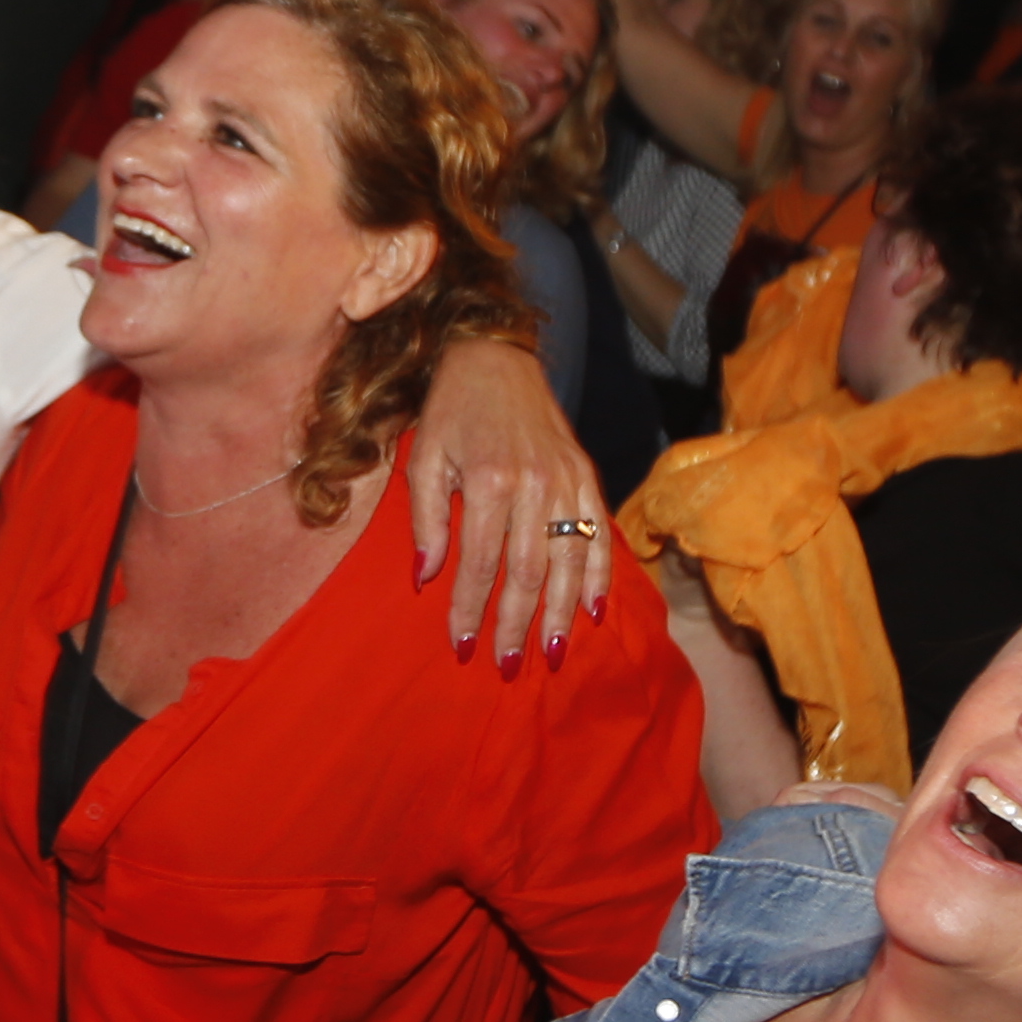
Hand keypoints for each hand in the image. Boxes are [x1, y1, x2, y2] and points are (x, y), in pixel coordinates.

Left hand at [409, 334, 613, 663]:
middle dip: (516, 624)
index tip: (461, 646)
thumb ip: (426, 520)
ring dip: (559, 613)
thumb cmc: (452, 410)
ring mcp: (566, 481)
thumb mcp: (423, 458)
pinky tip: (592, 611)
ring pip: (568, 561)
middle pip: (527, 571)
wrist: (497, 356)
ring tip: (550, 653)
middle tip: (507, 665)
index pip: (478, 563)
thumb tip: (426, 577)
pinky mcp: (587, 476)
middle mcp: (533, 484)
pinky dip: (598, 575)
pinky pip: (598, 535)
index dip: (469, 608)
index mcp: (489, 480)